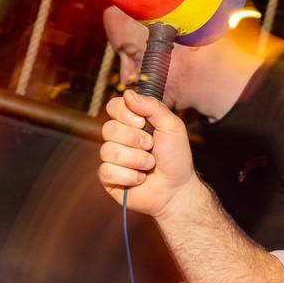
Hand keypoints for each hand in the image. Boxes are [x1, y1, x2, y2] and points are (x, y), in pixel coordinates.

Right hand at [98, 91, 197, 216]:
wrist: (177, 189)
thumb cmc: (176, 157)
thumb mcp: (172, 126)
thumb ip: (152, 107)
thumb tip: (128, 93)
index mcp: (132, 122)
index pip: (113, 106)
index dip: (124, 114)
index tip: (142, 123)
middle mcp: (119, 138)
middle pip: (108, 128)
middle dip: (135, 140)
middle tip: (151, 147)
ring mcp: (112, 158)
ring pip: (108, 151)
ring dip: (136, 160)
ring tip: (150, 165)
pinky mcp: (108, 177)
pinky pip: (106, 171)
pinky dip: (129, 176)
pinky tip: (140, 179)